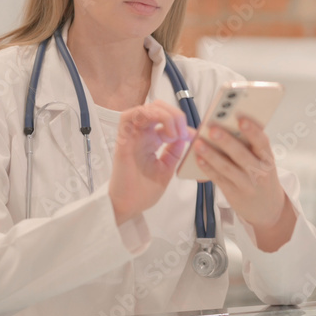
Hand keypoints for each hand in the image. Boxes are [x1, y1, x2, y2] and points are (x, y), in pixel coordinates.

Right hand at [108, 100, 190, 225]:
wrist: (127, 206)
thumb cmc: (142, 192)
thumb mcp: (166, 169)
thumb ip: (174, 152)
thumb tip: (184, 137)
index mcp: (151, 140)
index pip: (167, 120)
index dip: (182, 124)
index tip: (193, 136)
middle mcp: (141, 135)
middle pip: (157, 108)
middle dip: (175, 114)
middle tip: (183, 133)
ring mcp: (132, 136)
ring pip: (146, 108)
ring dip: (164, 115)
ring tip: (173, 134)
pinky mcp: (123, 140)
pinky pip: (128, 116)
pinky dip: (146, 115)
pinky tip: (161, 132)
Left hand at [192, 116, 295, 249]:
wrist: (268, 208)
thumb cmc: (262, 177)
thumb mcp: (264, 162)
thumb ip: (251, 147)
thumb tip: (228, 125)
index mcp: (268, 159)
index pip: (262, 142)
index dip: (252, 131)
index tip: (241, 119)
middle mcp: (259, 172)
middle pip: (241, 155)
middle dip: (226, 141)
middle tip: (212, 129)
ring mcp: (246, 184)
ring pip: (227, 168)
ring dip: (211, 155)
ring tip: (199, 143)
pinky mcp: (233, 193)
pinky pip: (219, 179)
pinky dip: (208, 169)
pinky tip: (199, 159)